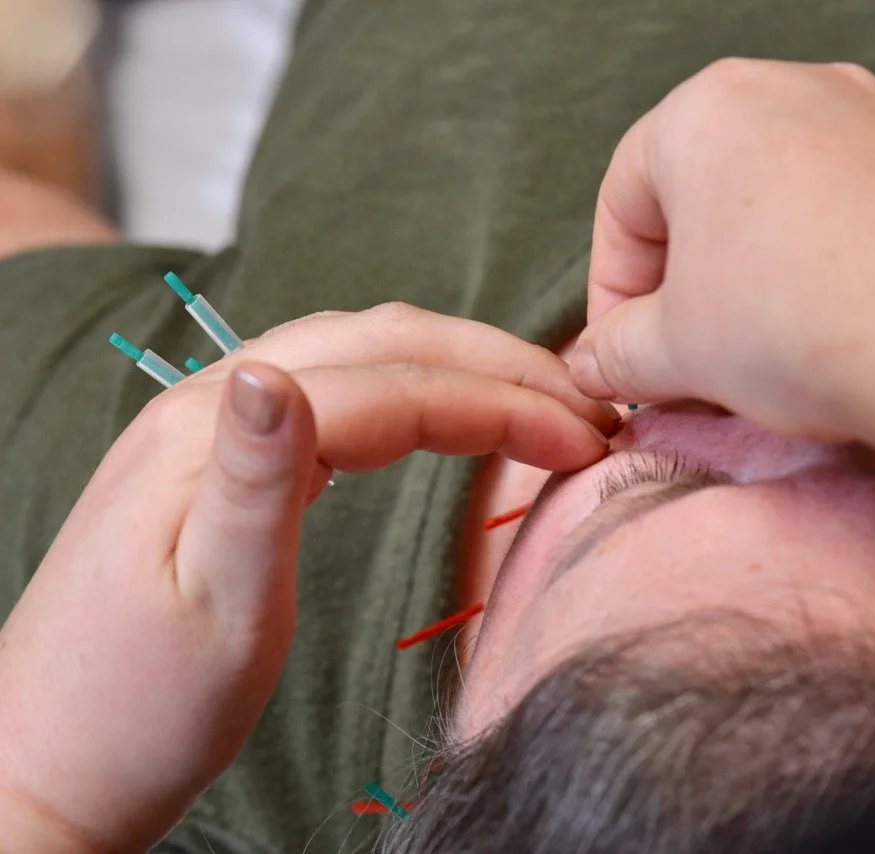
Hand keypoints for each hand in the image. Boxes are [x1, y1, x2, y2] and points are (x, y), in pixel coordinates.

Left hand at [0, 303, 616, 852]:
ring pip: (360, 352)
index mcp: (211, 435)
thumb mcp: (213, 612)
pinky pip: (335, 385)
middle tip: (588, 407)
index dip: (500, 402)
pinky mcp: (217, 456)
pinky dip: (411, 385)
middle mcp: (208, 403)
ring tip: (539, 400)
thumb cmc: (139, 710)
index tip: (586, 437)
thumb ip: (250, 482)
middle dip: (496, 363)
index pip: (391, 389)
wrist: (44, 761)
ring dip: (459, 364)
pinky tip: (441, 413)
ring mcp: (210, 423)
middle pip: (382, 343)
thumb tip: (274, 371)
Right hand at [570, 59, 874, 444]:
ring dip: (797, 241)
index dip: (612, 288)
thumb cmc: (795, 327)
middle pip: (723, 182)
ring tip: (796, 332)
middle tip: (700, 356)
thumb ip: (619, 354)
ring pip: (826, 168)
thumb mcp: (674, 353)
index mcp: (709, 112)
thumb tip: (594, 364)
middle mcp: (806, 89)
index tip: (624, 357)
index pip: (627, 200)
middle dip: (700, 270)